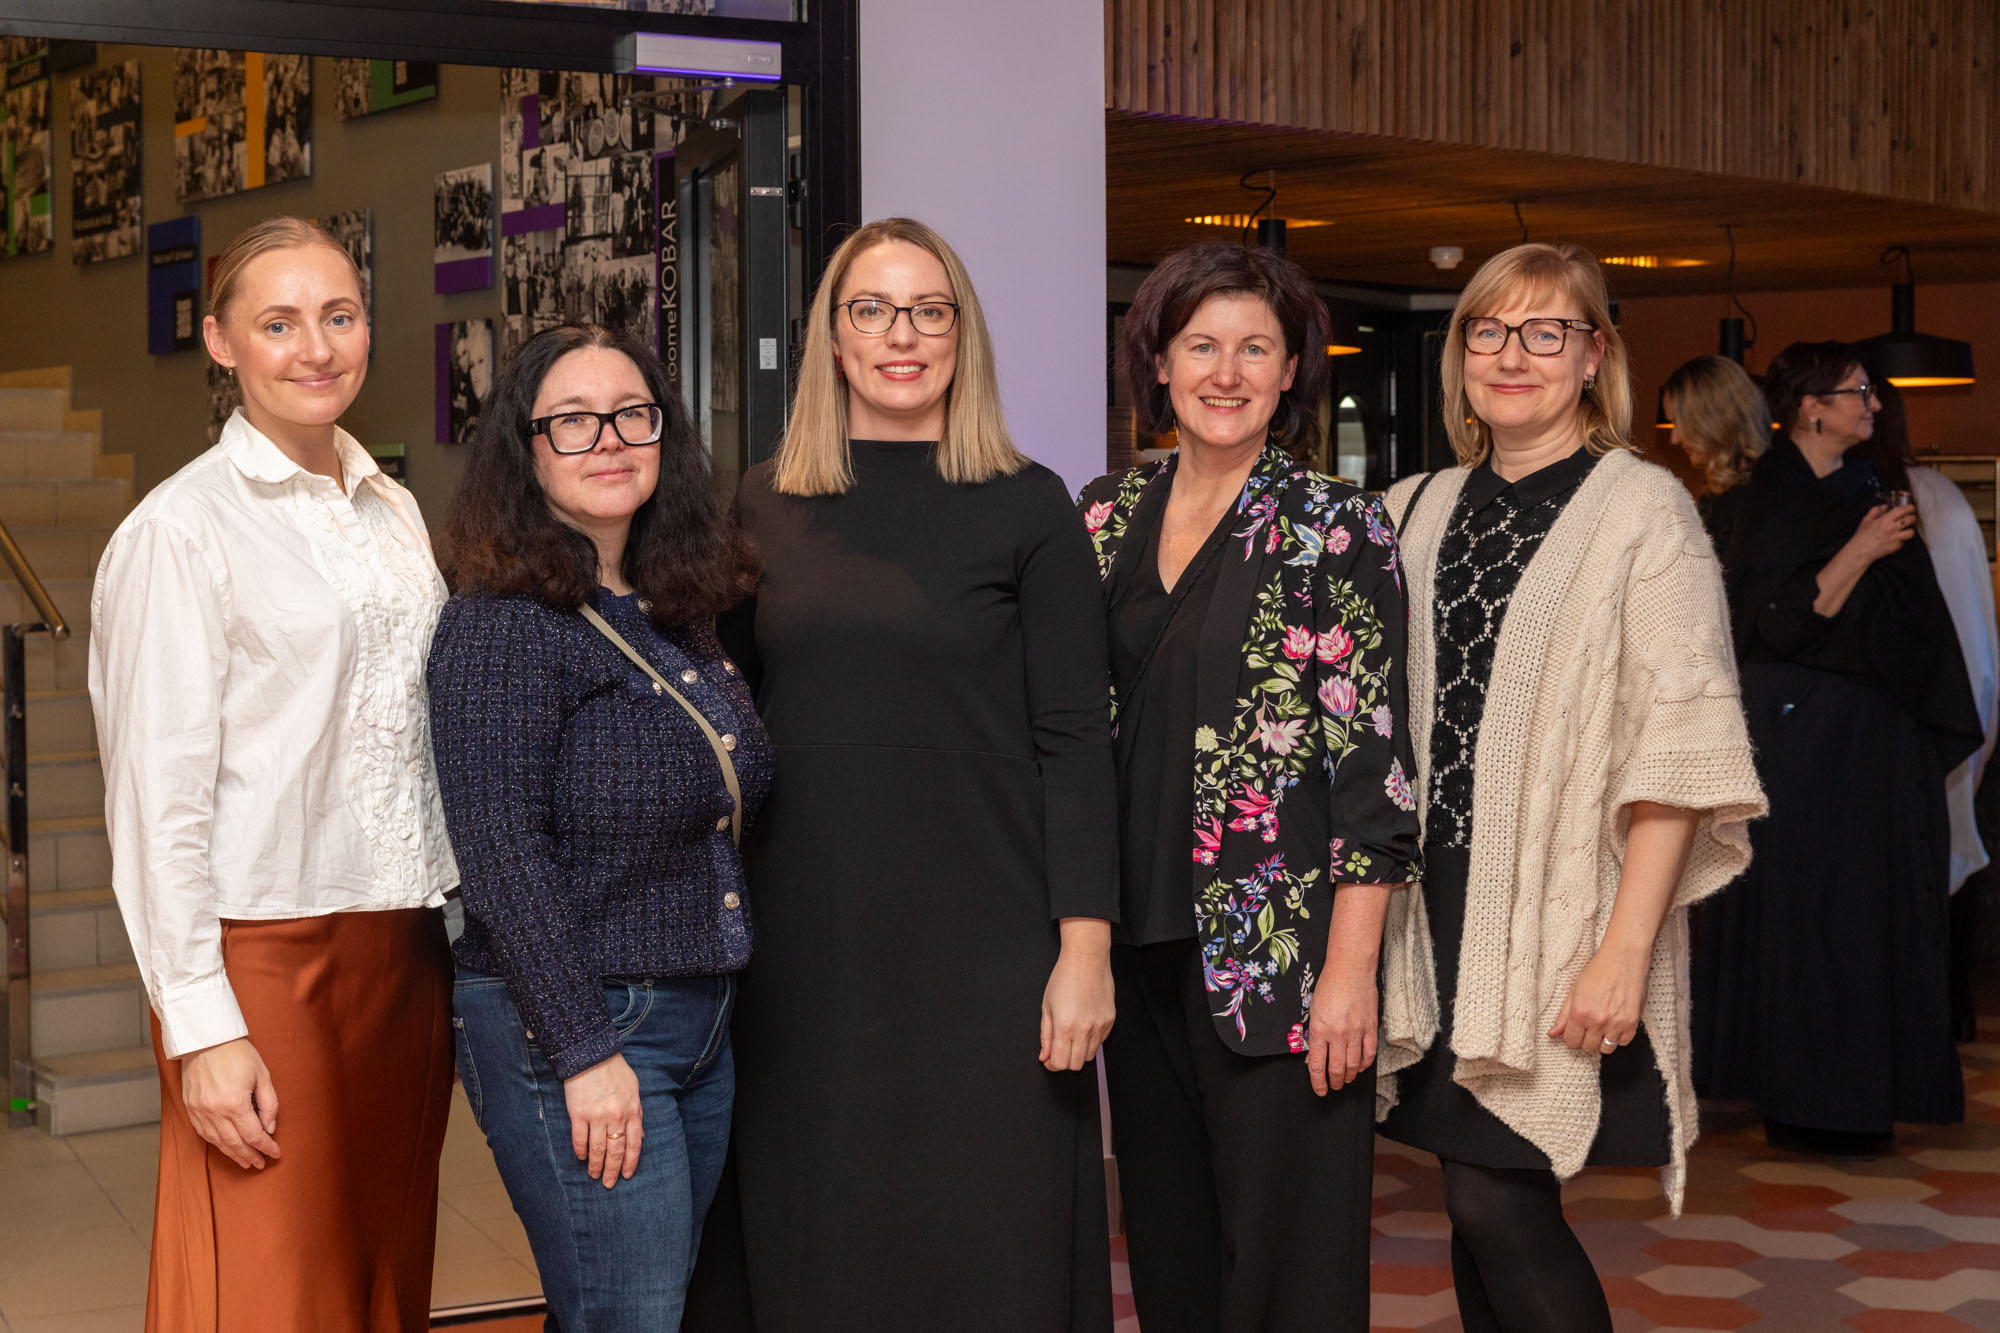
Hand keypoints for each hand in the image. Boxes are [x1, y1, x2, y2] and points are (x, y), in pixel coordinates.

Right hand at [179, 1037, 280, 1169]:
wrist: (205, 1039)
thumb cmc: (237, 1053)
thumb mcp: (262, 1075)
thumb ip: (269, 1104)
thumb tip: (270, 1128)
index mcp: (235, 1104)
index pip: (254, 1135)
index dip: (266, 1147)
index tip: (275, 1153)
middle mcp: (215, 1112)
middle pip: (235, 1144)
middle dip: (250, 1156)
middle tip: (261, 1163)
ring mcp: (199, 1112)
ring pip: (218, 1142)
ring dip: (233, 1154)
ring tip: (246, 1162)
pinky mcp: (190, 1108)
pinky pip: (204, 1133)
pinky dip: (217, 1143)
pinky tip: (226, 1147)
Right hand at [564, 1052, 642, 1186]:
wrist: (591, 1055)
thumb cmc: (614, 1071)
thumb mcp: (634, 1089)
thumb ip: (637, 1113)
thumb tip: (639, 1136)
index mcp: (632, 1110)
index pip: (634, 1144)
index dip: (630, 1162)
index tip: (627, 1175)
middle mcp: (616, 1116)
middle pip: (615, 1151)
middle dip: (612, 1170)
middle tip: (609, 1183)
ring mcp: (596, 1116)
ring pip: (597, 1149)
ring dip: (595, 1165)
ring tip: (593, 1175)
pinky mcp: (578, 1114)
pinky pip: (579, 1139)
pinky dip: (580, 1151)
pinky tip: (581, 1157)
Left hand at [1040, 935, 1114, 1071]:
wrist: (1086, 959)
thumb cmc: (1064, 978)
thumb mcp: (1046, 1007)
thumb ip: (1045, 1035)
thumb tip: (1044, 1056)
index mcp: (1064, 1027)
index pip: (1060, 1063)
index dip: (1052, 1064)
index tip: (1049, 1059)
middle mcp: (1084, 1030)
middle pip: (1076, 1065)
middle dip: (1065, 1061)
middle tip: (1059, 1050)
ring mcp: (1099, 1026)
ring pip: (1090, 1056)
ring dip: (1079, 1052)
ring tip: (1072, 1036)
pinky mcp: (1110, 1021)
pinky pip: (1100, 1042)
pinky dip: (1091, 1041)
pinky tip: (1083, 1027)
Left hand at [1306, 969, 1376, 1095]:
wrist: (1350, 969)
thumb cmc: (1329, 986)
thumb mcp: (1313, 1011)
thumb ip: (1315, 1035)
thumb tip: (1313, 1056)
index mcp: (1320, 1029)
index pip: (1318, 1065)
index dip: (1318, 1082)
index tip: (1320, 1090)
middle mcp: (1338, 1034)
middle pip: (1337, 1069)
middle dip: (1334, 1082)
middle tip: (1333, 1087)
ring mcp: (1356, 1032)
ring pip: (1354, 1065)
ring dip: (1349, 1076)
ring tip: (1345, 1080)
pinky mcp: (1371, 1027)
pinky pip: (1369, 1053)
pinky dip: (1364, 1064)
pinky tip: (1360, 1067)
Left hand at [1549, 945, 1646, 1054]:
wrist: (1624, 958)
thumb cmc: (1599, 970)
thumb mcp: (1574, 990)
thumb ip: (1563, 1015)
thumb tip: (1552, 1034)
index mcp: (1580, 1013)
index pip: (1571, 1042)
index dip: (1572, 1037)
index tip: (1576, 1031)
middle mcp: (1597, 1021)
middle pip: (1588, 1048)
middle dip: (1586, 1040)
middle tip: (1589, 1027)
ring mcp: (1616, 1024)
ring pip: (1606, 1049)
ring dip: (1603, 1041)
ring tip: (1603, 1026)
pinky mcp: (1632, 1023)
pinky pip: (1624, 1042)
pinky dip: (1619, 1036)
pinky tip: (1616, 1023)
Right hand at [1843, 503, 1916, 564]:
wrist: (1861, 551)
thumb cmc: (1862, 537)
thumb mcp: (1866, 520)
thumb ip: (1875, 510)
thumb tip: (1884, 506)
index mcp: (1884, 520)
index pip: (1902, 510)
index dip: (1910, 507)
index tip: (1911, 507)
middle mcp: (1892, 528)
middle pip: (1910, 519)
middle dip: (1913, 517)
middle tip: (1912, 516)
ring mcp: (1895, 538)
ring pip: (1911, 532)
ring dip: (1910, 529)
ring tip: (1907, 528)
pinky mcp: (1896, 546)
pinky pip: (1903, 541)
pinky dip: (1900, 539)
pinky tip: (1895, 539)